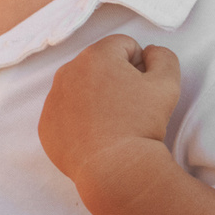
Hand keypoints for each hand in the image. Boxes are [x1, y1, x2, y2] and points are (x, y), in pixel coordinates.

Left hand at [39, 36, 180, 184]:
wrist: (114, 168)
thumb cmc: (141, 124)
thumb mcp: (167, 83)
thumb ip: (162, 56)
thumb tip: (148, 52)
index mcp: (96, 56)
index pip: (123, 45)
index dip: (139, 64)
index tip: (142, 88)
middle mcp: (68, 71)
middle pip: (98, 65)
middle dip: (114, 79)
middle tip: (128, 107)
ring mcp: (53, 98)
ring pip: (80, 88)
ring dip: (95, 98)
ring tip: (112, 123)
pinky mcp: (46, 124)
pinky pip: (65, 113)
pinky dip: (78, 119)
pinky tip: (94, 136)